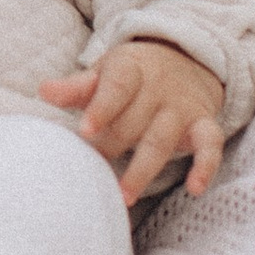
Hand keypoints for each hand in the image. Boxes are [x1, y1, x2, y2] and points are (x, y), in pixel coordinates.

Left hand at [40, 39, 226, 204]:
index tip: (85, 130)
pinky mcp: (203, 125)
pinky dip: (206, 166)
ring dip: (143, 169)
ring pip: (162, 140)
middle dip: (113, 146)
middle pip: (134, 121)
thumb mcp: (105, 72)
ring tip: (124, 195)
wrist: (185, 58)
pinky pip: (210, 145)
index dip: (102, 108)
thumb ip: (77, 87)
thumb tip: (44, 90)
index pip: (118, 86)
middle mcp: (159, 88)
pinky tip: (194, 189)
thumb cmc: (131, 74)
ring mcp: (182, 108)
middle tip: (91, 168)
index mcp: (132, 68)